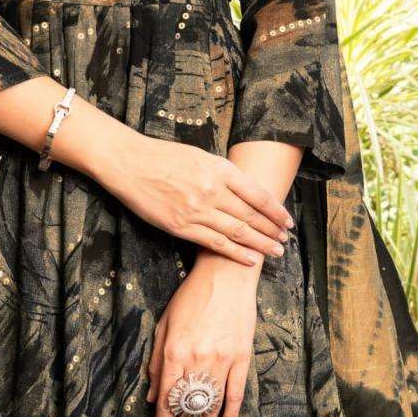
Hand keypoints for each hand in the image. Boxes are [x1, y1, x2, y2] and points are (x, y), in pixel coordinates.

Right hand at [102, 131, 291, 267]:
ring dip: (260, 244)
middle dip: (272, 230)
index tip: (288, 221)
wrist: (130, 163)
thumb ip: (224, 173)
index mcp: (219, 169)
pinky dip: (236, 253)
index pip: (257, 195)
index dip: (276, 210)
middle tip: (286, 240)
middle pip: (251, 216)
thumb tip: (246, 191)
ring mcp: (197, 210)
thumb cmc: (164, 157)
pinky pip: (215, 244)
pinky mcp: (181, 226)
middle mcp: (212, 190)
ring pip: (238, 232)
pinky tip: (251, 260)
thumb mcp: (200, 156)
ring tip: (276, 252)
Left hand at [146, 256, 260, 416]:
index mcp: (174, 353)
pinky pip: (236, 393)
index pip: (167, 400)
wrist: (226, 275)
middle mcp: (198, 361)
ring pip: (213, 405)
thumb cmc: (191, 297)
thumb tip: (153, 396)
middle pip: (190, 406)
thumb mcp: (164, 325)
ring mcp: (222, 360)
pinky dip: (231, 414)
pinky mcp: (242, 357)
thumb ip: (156, 362)